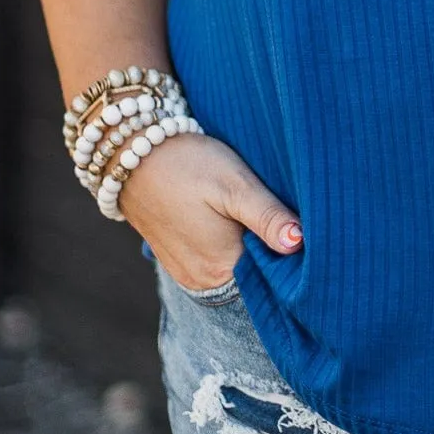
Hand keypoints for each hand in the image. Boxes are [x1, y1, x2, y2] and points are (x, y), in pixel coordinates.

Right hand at [116, 131, 302, 289]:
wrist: (132, 153)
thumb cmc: (188, 164)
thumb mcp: (235, 185)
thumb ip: (267, 217)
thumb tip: (299, 243)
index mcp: (221, 269)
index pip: (274, 276)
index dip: (291, 253)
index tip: (301, 226)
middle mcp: (202, 281)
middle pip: (254, 274)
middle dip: (272, 250)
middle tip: (282, 214)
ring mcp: (187, 272)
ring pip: (236, 266)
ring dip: (250, 246)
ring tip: (255, 213)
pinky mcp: (177, 259)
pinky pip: (215, 260)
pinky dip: (230, 244)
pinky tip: (233, 219)